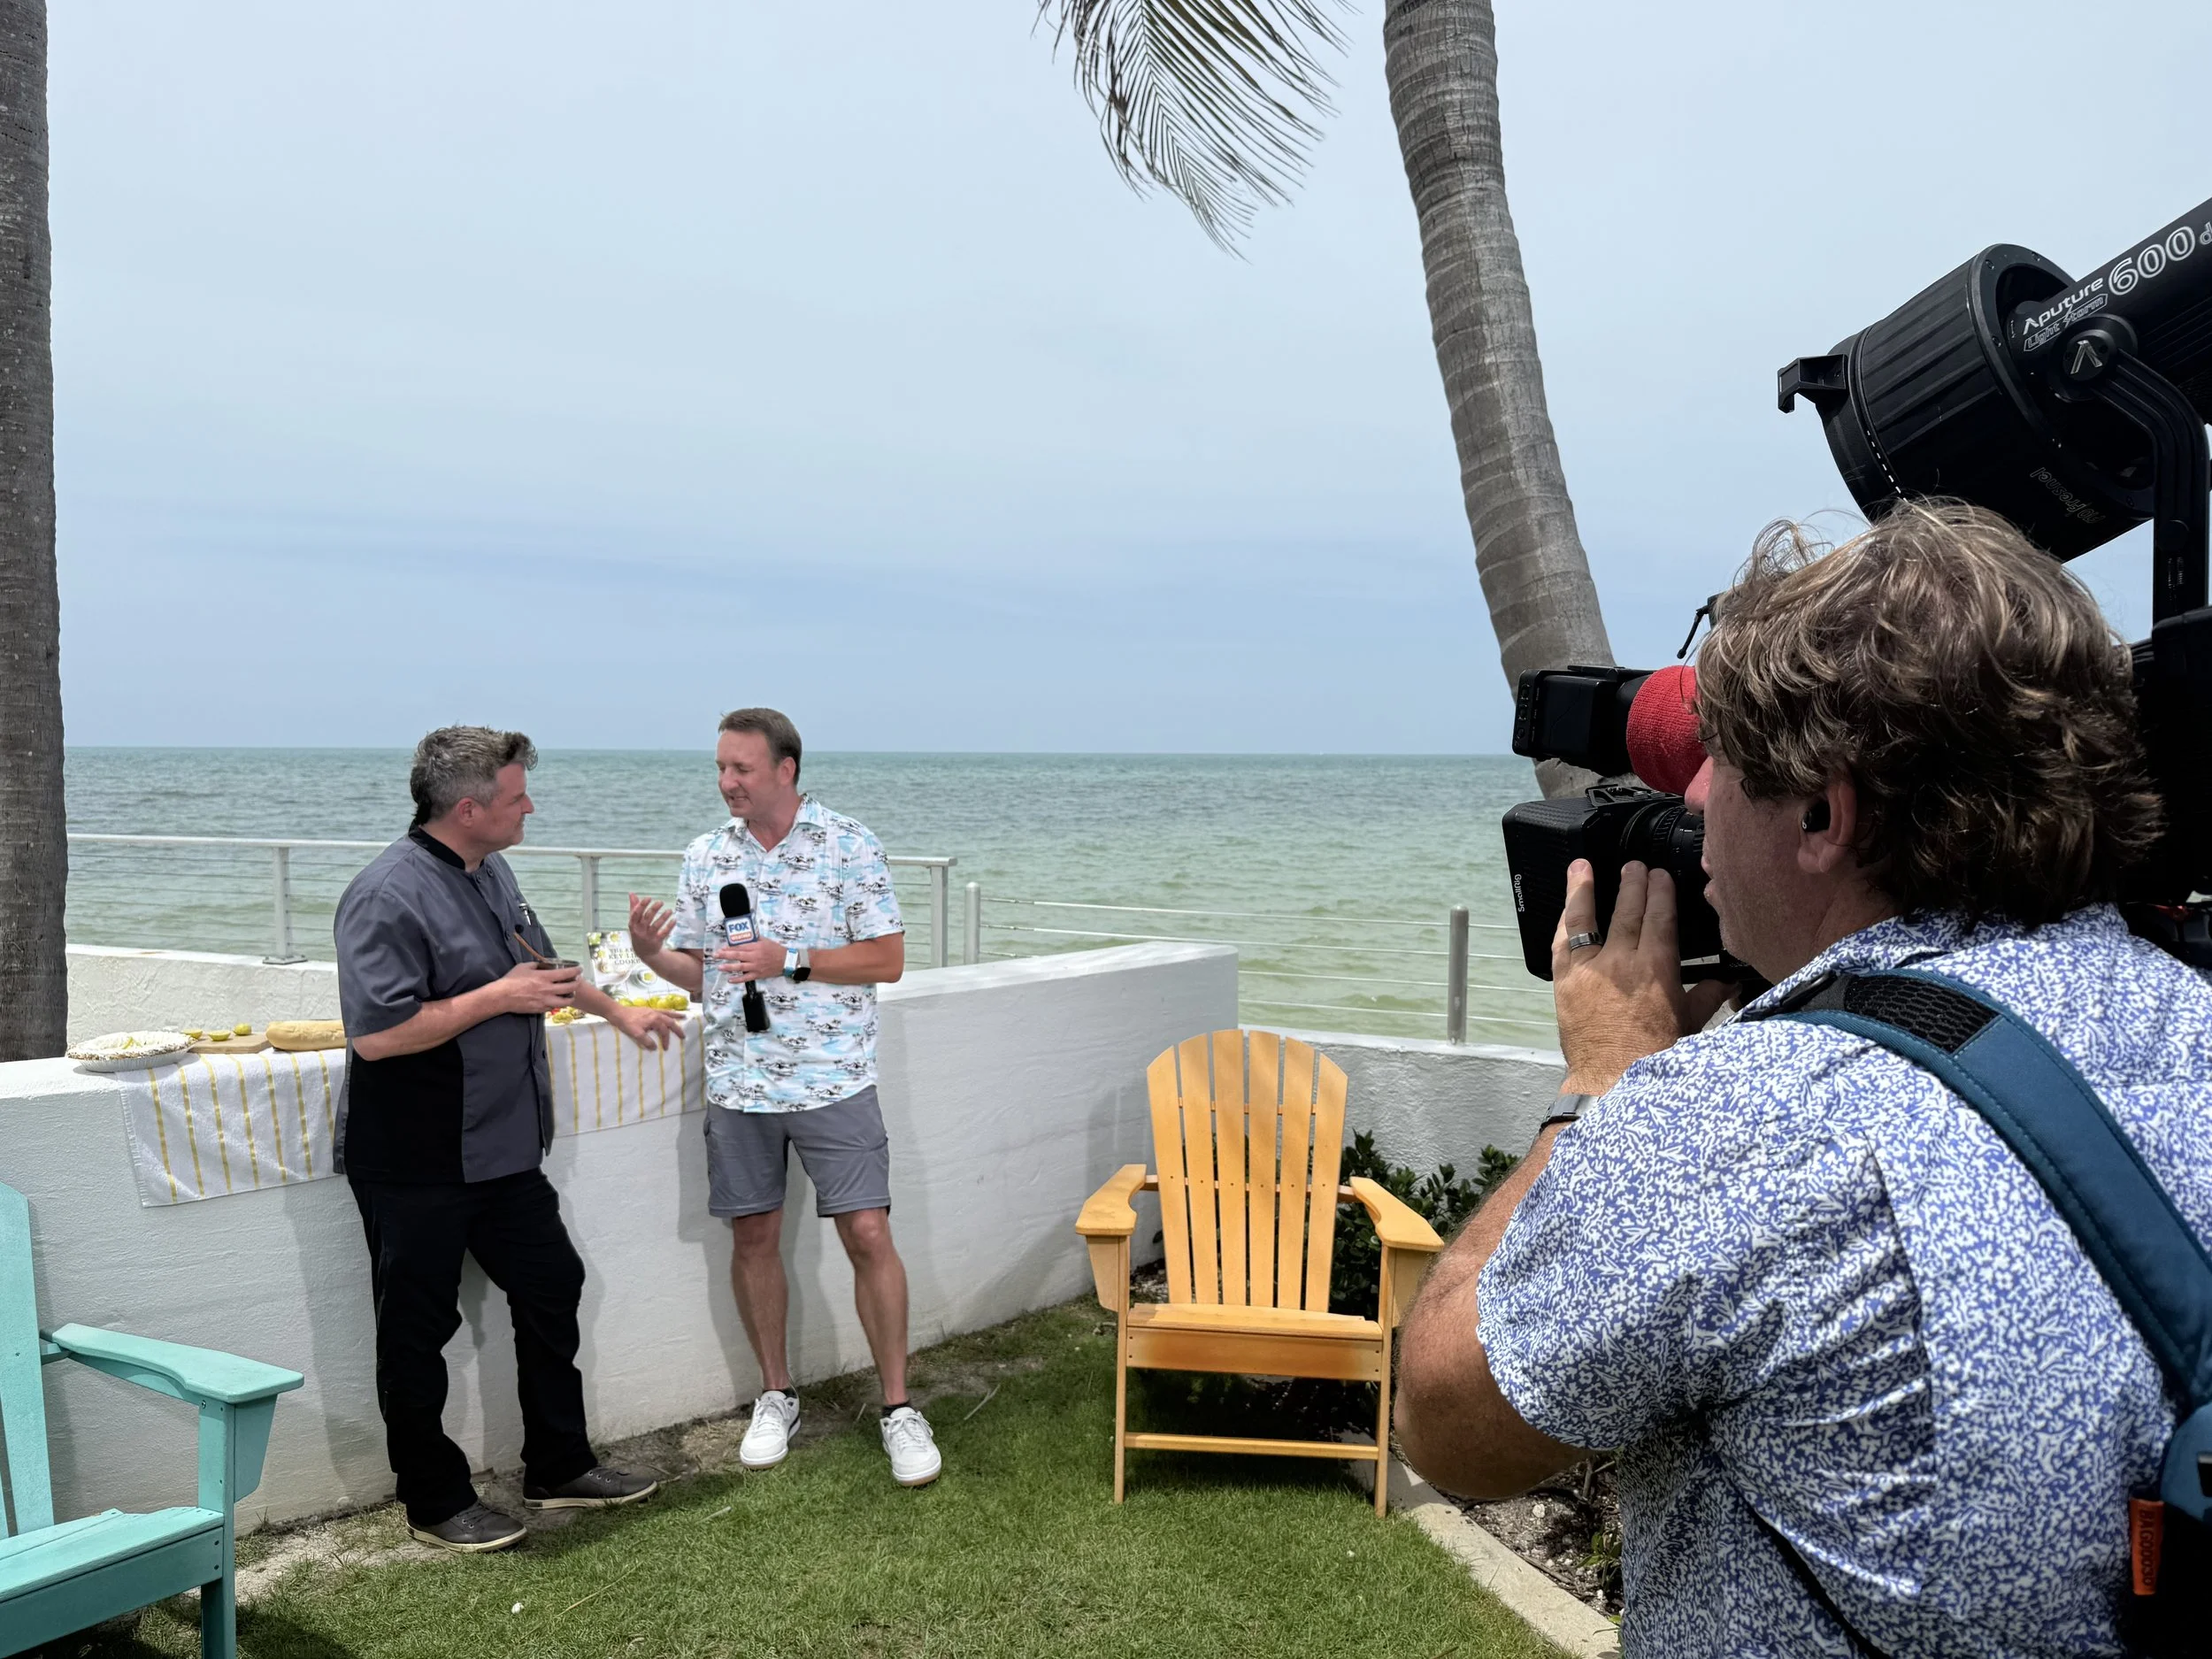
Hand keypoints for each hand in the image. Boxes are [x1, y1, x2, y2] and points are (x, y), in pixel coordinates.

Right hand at [490, 960, 578, 1015]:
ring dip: (571, 996)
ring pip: (566, 1001)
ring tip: (571, 993)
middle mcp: (547, 990)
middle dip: (577, 983)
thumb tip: (545, 965)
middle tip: (578, 980)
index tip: (580, 968)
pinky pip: (554, 1007)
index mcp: (544, 977)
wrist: (502, 997)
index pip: (566, 974)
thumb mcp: (524, 967)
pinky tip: (558, 999)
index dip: (576, 971)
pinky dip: (559, 1003)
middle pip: (570, 988)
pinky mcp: (541, 1009)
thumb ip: (537, 966)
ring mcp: (545, 1001)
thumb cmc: (512, 980)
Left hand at [608, 1003, 684, 1049]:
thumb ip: (646, 1041)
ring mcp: (652, 1010)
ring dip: (676, 1016)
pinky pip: (662, 1010)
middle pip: (670, 1021)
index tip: (665, 1049)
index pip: (664, 1031)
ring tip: (684, 1016)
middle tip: (683, 1036)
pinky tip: (669, 1012)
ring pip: (668, 1013)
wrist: (617, 1013)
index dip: (666, 1040)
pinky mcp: (648, 1009)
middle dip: (677, 1029)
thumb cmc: (626, 1023)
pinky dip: (668, 1011)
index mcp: (654, 1019)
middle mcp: (656, 1013)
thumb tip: (655, 1047)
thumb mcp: (636, 1034)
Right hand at [628, 893, 675, 957]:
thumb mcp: (633, 921)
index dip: (642, 905)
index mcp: (633, 924)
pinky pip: (664, 933)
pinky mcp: (657, 941)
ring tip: (670, 910)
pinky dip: (669, 926)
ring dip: (663, 917)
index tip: (649, 898)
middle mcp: (640, 930)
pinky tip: (674, 919)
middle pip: (647, 918)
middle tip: (661, 902)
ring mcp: (648, 936)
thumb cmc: (638, 932)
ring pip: (656, 926)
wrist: (644, 952)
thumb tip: (631, 893)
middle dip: (654, 909)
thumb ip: (633, 907)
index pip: (636, 913)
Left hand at [712, 938, 785, 981]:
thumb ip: (755, 938)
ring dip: (729, 967)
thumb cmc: (776, 950)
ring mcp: (756, 967)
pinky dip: (738, 979)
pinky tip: (730, 979)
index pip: (740, 947)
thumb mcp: (766, 941)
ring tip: (719, 967)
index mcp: (756, 947)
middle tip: (715, 955)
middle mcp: (755, 957)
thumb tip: (745, 936)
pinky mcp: (758, 974)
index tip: (722, 948)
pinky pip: (746, 978)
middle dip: (725, 955)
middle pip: (737, 956)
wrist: (786, 961)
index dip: (730, 947)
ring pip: (740, 967)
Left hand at [1551, 860, 1718, 1095]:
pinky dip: (1563, 923)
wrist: (1613, 1081)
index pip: (1659, 917)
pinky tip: (1564, 908)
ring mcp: (1589, 970)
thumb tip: (1728, 980)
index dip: (1660, 893)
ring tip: (1583, 867)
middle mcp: (1621, 962)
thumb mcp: (1689, 1023)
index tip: (1660, 876)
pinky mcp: (1564, 982)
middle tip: (1634, 866)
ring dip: (1584, 890)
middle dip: (1632, 884)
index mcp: (1656, 968)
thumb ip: (1707, 995)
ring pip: (1585, 919)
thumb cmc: (1655, 1056)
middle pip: (1627, 911)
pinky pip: (1561, 943)